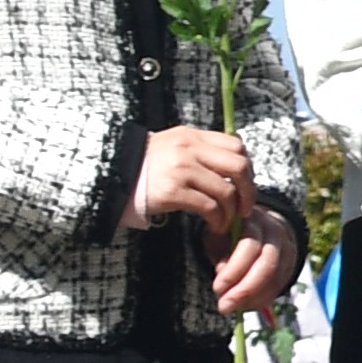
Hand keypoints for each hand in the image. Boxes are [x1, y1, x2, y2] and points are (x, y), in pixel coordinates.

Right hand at [127, 126, 250, 234]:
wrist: (113, 175)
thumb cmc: (147, 165)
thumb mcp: (174, 146)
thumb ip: (201, 151)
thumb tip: (235, 167)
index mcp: (193, 136)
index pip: (236, 146)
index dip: (247, 168)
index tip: (244, 185)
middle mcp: (189, 149)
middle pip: (239, 167)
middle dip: (248, 190)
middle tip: (246, 207)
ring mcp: (181, 169)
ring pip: (226, 191)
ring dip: (232, 211)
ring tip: (226, 221)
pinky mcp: (173, 191)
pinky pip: (209, 207)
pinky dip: (218, 220)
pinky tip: (214, 226)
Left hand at [209, 202, 300, 316]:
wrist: (257, 226)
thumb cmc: (229, 234)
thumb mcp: (217, 237)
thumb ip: (219, 253)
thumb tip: (221, 273)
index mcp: (252, 221)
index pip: (249, 247)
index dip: (234, 271)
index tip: (217, 289)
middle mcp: (275, 233)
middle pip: (267, 265)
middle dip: (245, 289)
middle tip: (225, 307)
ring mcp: (287, 249)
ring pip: (276, 279)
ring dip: (253, 298)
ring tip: (233, 307)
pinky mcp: (291, 264)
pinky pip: (279, 286)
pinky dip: (262, 299)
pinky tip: (246, 304)